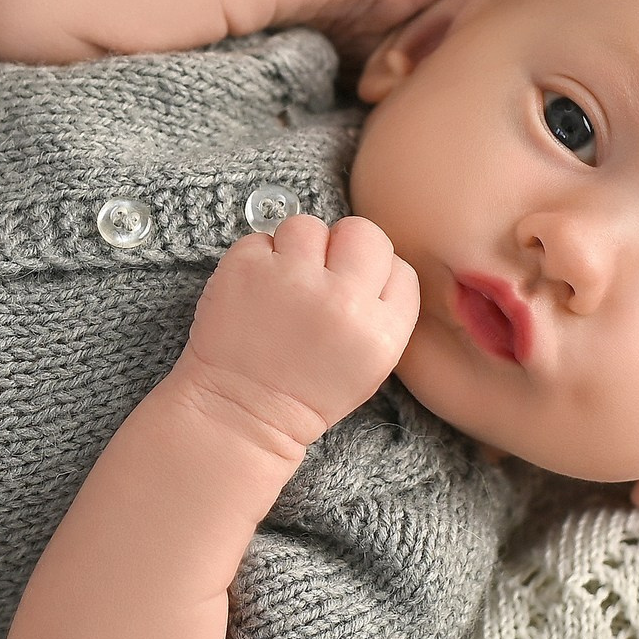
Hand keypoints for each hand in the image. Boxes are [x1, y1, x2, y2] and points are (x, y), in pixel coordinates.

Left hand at [177, 214, 419, 455]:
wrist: (239, 412)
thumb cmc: (303, 392)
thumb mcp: (368, 367)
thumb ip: (380, 312)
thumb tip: (371, 259)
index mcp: (380, 332)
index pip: (400, 269)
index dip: (375, 273)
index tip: (352, 285)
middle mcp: (342, 302)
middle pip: (364, 233)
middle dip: (343, 246)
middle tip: (319, 273)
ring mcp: (293, 281)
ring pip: (309, 226)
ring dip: (296, 247)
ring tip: (281, 283)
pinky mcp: (248, 268)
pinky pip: (262, 237)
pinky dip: (257, 258)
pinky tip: (253, 290)